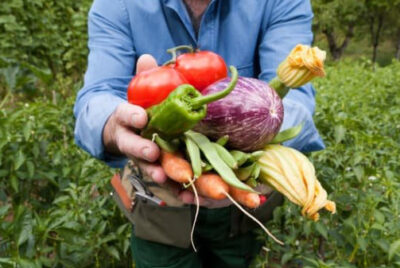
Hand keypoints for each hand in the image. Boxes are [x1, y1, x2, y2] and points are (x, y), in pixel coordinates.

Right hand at [103, 54, 230, 207]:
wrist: (123, 133)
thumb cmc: (135, 110)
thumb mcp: (137, 92)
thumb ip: (142, 77)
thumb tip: (147, 57)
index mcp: (126, 118)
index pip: (125, 115)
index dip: (131, 117)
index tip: (141, 118)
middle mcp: (131, 140)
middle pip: (132, 146)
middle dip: (141, 151)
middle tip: (152, 153)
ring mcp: (141, 157)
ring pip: (146, 166)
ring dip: (156, 173)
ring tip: (165, 178)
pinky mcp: (155, 168)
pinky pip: (164, 181)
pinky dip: (175, 189)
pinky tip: (188, 196)